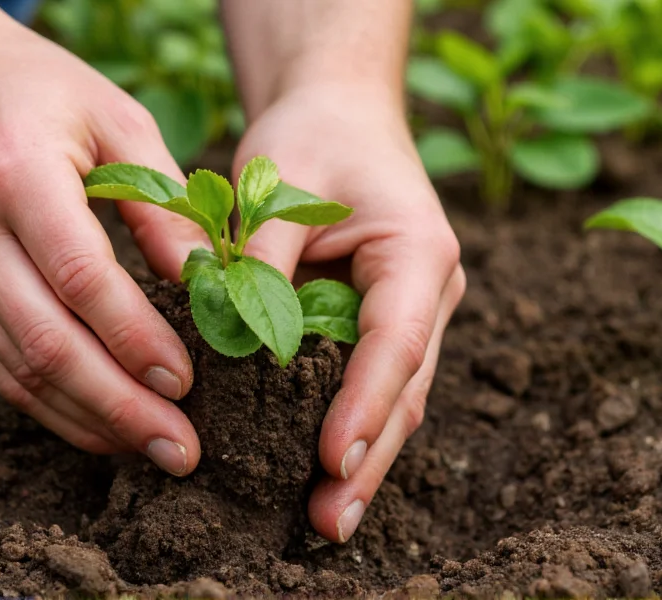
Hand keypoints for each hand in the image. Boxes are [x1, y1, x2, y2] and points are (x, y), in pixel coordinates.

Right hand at [0, 2, 208, 472]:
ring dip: (89, 419)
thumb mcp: (112, 115)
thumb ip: (161, 197)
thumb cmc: (30, 85)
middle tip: (182, 450)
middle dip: (122, 409)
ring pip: (17, 370)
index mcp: (13, 175)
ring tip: (151, 448)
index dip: (136, 340)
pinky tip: (99, 421)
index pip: (81, 279)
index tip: (188, 383)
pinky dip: (51, 402)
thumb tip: (205, 279)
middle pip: (47, 345)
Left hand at [233, 82, 465, 541]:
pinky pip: (368, 381)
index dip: (364, 405)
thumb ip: (259, 258)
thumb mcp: (279, 182)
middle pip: (403, 388)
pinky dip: (347, 424)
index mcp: (417, 251)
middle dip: (369, 459)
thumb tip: (234, 340)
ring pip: (392, 396)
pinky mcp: (380, 321)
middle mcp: (427, 291)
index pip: (395, 341)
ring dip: (362, 457)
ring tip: (325, 517)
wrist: (340, 116)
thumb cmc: (313, 138)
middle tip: (328, 523)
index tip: (331, 462)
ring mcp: (411, 310)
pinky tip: (319, 469)